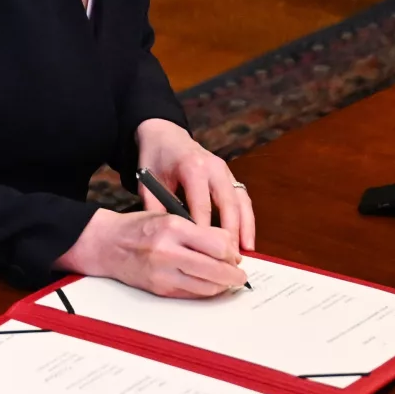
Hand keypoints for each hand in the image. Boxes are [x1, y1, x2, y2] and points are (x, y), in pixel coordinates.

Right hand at [57, 207, 249, 297]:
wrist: (106, 244)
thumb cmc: (139, 228)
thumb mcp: (169, 217)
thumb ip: (200, 230)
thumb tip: (229, 246)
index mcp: (173, 228)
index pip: (218, 245)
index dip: (232, 253)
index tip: (235, 255)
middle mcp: (168, 252)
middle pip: (216, 270)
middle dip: (234, 275)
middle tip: (239, 275)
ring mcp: (163, 274)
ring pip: (207, 287)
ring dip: (222, 286)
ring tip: (226, 280)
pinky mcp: (160, 289)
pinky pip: (192, 294)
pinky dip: (205, 291)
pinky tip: (207, 284)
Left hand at [133, 117, 256, 249]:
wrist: (164, 135)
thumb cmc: (155, 159)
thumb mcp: (147, 181)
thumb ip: (155, 207)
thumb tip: (166, 237)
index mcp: (192, 167)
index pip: (202, 205)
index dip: (205, 230)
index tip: (205, 253)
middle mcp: (213, 167)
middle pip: (228, 204)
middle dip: (230, 232)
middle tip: (229, 257)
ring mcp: (225, 170)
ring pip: (241, 201)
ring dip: (245, 227)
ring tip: (245, 252)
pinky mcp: (230, 175)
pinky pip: (243, 198)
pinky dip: (247, 219)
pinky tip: (246, 239)